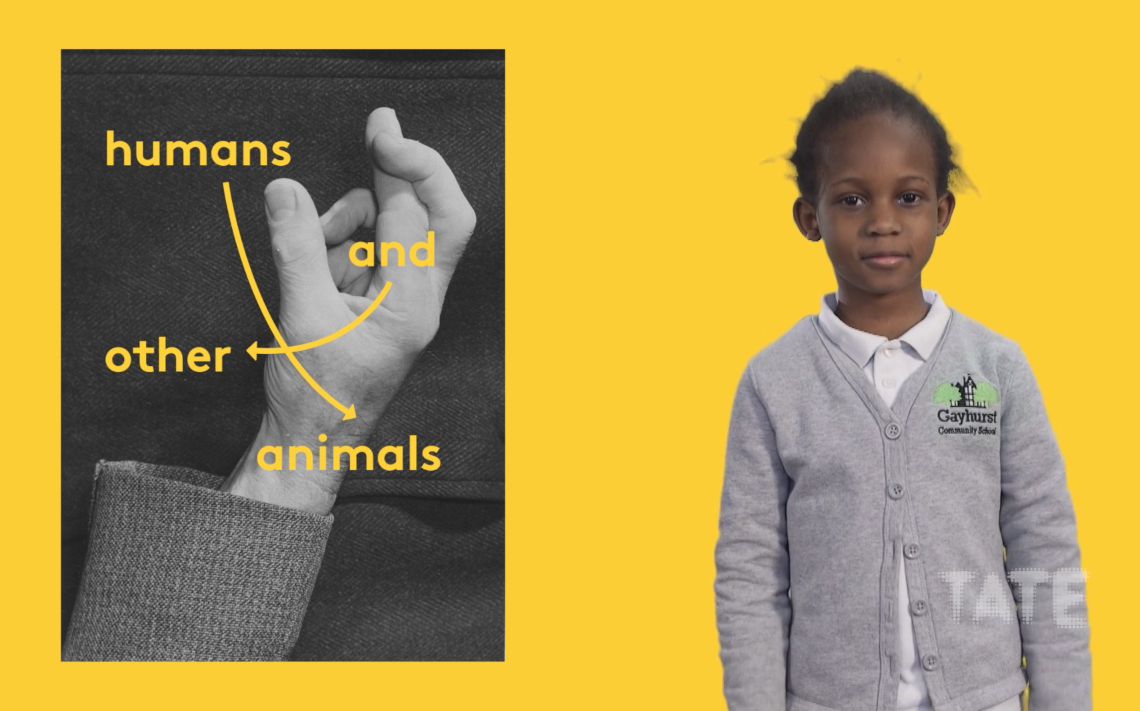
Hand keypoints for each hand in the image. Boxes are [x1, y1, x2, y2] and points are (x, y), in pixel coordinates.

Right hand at [223, 108, 475, 513]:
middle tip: (378, 130)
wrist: (309, 442)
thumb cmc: (317, 396)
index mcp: (414, 306)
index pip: (426, 220)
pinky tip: (312, 271)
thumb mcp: (301, 316)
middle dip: (403, 175)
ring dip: (347, 222)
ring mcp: (399, 296)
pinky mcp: (376, 297)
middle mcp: (418, 298)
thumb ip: (295, 249)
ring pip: (387, 227)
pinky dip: (335, 244)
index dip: (407, 167)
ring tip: (312, 253)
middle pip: (435, 215)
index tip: (381, 133)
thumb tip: (284, 190)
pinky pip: (361, 248)